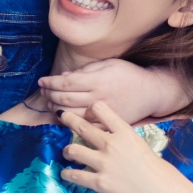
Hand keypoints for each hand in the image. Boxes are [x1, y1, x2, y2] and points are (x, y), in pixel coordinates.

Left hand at [36, 58, 192, 124]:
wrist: (151, 93)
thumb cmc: (129, 75)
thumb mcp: (109, 64)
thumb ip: (85, 71)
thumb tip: (63, 77)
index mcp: (99, 81)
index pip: (66, 83)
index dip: (50, 82)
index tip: (41, 81)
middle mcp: (98, 98)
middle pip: (65, 99)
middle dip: (50, 95)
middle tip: (44, 92)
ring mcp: (102, 115)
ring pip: (71, 115)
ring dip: (56, 110)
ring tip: (51, 104)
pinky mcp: (106, 127)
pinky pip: (82, 127)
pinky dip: (69, 123)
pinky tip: (63, 117)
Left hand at [59, 102, 192, 192]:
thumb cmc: (159, 171)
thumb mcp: (141, 146)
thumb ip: (124, 140)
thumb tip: (113, 140)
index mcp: (125, 132)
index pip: (101, 109)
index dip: (91, 110)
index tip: (88, 114)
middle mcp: (111, 144)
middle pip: (81, 126)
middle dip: (68, 119)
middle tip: (63, 117)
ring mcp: (103, 163)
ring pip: (73, 150)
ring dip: (67, 150)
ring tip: (67, 152)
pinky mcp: (99, 183)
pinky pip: (75, 175)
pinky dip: (67, 174)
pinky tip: (66, 174)